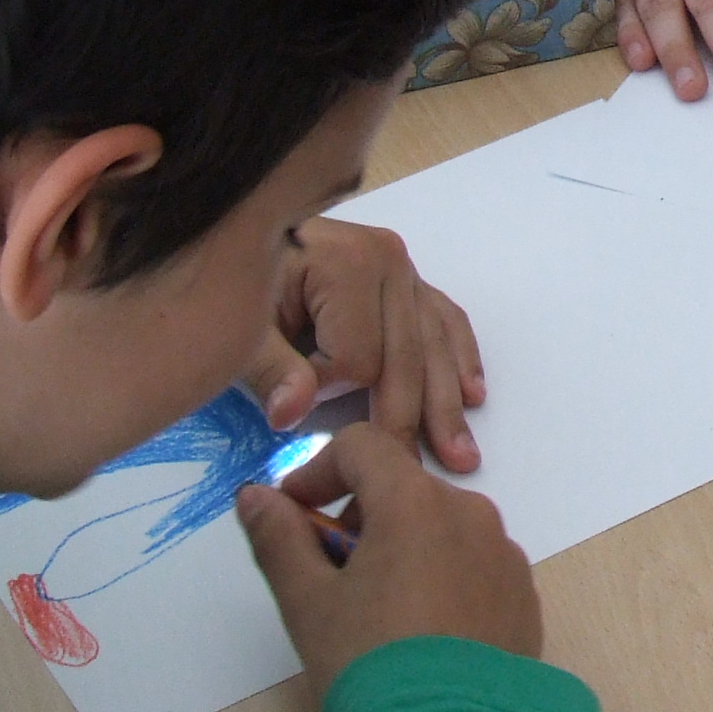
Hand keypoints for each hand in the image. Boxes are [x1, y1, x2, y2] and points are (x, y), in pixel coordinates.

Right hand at [236, 419, 542, 695]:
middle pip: (403, 488)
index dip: (316, 472)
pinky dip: (441, 576)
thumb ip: (279, 540)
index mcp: (416, 503)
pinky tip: (422, 631)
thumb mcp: (309, 603)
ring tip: (376, 610)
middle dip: (358, 516)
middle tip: (331, 575)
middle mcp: (470, 513)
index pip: (361, 448)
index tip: (295, 516)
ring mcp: (504, 554)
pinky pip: (472, 563)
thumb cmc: (371, 665)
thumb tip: (255, 495)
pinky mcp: (524, 595)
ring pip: (439, 526)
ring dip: (401, 547)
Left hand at [246, 218, 483, 469]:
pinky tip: (472, 393)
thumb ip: (268, 370)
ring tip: (460, 454)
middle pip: (406, 357)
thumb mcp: (241, 327)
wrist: (244, 238)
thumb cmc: (240, 282)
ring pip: (434, 347)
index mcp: (348, 264)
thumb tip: (291, 415)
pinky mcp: (409, 280)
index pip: (358, 358)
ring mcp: (404, 269)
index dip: (328, 394)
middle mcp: (388, 260)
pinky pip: (444, 322)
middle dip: (406, 419)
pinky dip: (458, 359)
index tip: (290, 400)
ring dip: (446, 403)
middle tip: (410, 473)